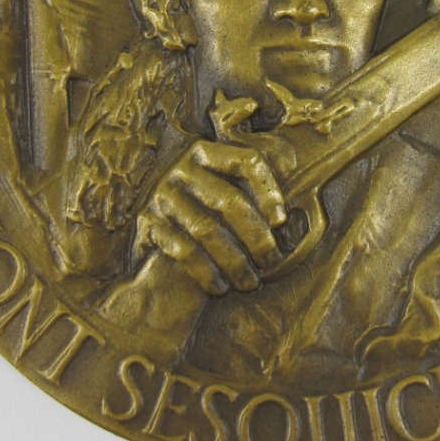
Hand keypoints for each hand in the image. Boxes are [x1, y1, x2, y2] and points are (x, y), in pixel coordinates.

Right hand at [135, 140, 286, 295]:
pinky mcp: (148, 223)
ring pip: (207, 230)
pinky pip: (183, 250)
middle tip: (271, 260)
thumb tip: (291, 161)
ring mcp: (163, 196)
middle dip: (256, 236)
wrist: (151, 226)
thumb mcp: (221, 181)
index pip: (246, 161)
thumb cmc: (202, 205)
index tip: (282, 221)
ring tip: (250, 283)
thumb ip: (251, 174)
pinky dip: (206, 272)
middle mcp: (182, 169)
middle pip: (230, 200)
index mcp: (206, 152)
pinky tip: (221, 287)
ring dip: (234, 261)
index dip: (269, 190)